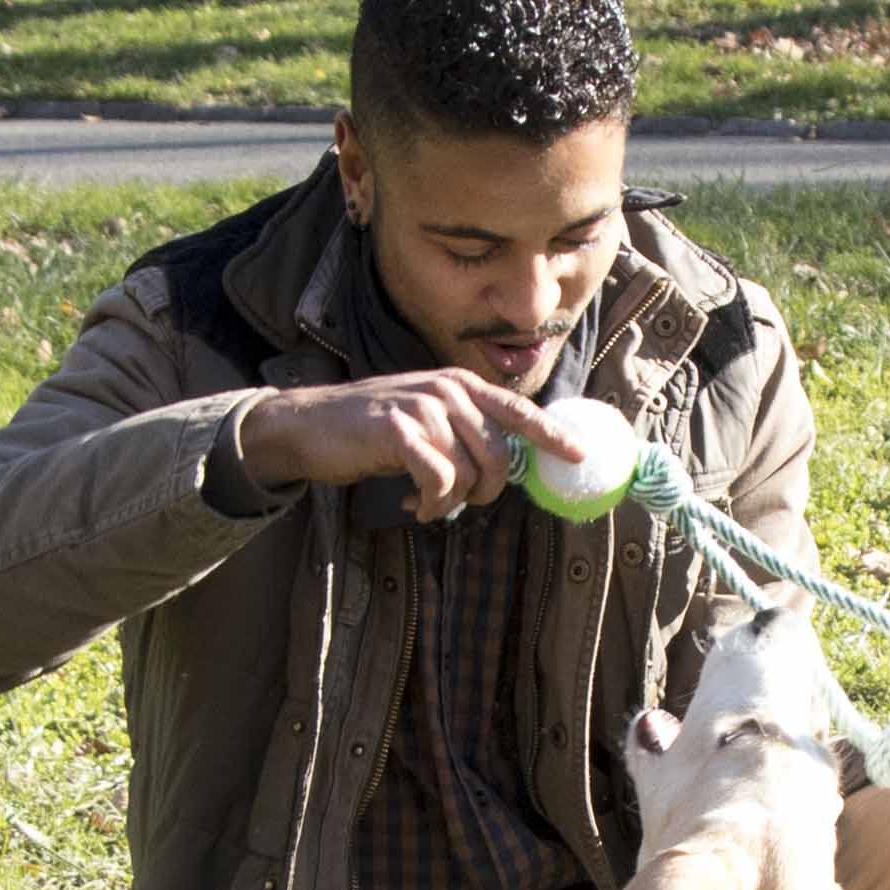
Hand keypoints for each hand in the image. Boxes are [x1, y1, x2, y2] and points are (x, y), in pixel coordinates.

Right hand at [238, 369, 586, 521]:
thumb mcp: (426, 420)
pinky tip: (413, 503)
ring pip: (469, 472)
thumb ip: (464, 431)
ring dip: (452, 501)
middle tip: (460, 502)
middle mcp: (446, 389)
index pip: (517, 409)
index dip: (550, 434)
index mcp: (459, 385)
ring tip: (426, 502)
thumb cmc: (371, 431)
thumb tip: (507, 464)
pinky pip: (440, 482)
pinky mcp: (399, 430)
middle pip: (498, 454)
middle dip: (486, 491)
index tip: (579, 455)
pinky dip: (432, 504)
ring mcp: (423, 406)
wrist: (310, 427)